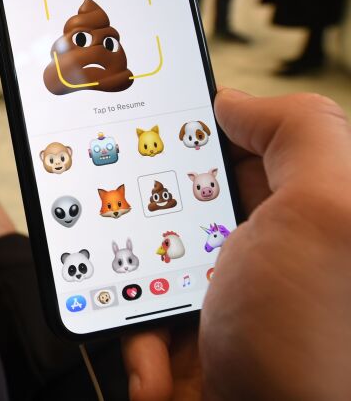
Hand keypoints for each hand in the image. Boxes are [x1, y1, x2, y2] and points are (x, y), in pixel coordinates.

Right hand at [122, 90, 350, 399]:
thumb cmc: (325, 352)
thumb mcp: (333, 215)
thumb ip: (301, 132)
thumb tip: (236, 100)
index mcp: (311, 214)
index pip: (247, 142)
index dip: (195, 123)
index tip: (147, 111)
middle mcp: (274, 256)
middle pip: (183, 196)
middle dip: (149, 204)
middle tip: (138, 212)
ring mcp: (230, 306)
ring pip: (148, 256)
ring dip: (130, 275)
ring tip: (148, 301)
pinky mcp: (193, 351)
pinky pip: (137, 319)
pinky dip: (132, 336)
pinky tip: (157, 359)